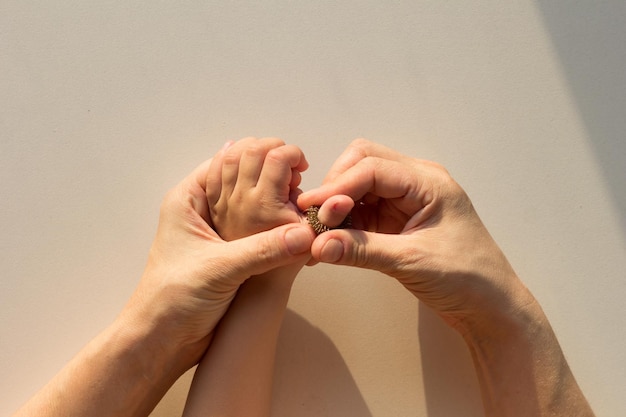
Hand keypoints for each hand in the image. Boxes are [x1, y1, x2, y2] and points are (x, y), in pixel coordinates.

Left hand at [121, 151, 315, 367]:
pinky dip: (275, 226)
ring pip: (251, 204)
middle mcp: (202, 211)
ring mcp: (216, 232)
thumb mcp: (220, 269)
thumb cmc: (172, 299)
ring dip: (274, 202)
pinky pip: (256, 230)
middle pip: (241, 178)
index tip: (291, 160)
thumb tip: (304, 234)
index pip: (226, 160)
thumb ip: (263, 249)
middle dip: (270, 177)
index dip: (258, 155)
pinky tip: (294, 227)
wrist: (163, 340)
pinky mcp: (229, 254)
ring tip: (300, 200)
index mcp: (188, 200)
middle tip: (299, 179)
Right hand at [297, 139, 531, 331]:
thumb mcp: (412, 262)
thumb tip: (318, 245)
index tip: (313, 209)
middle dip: (335, 186)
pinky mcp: (396, 220)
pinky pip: (362, 209)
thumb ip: (362, 250)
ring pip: (358, 185)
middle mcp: (416, 183)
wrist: (489, 306)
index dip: (338, 186)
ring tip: (318, 233)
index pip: (372, 167)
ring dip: (336, 204)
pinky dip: (344, 221)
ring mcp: (405, 201)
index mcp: (428, 182)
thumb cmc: (467, 278)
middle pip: (362, 162)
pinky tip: (330, 241)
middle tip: (317, 218)